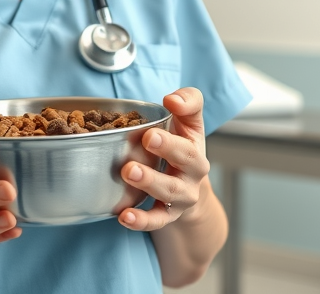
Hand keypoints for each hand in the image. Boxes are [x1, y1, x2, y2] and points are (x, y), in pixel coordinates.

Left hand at [118, 88, 209, 230]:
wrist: (188, 190)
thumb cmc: (179, 149)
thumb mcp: (185, 124)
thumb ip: (185, 102)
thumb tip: (172, 98)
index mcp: (195, 142)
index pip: (195, 124)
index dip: (184, 111)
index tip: (167, 103)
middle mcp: (194, 170)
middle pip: (187, 159)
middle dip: (167, 147)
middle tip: (146, 138)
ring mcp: (183, 194)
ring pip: (170, 190)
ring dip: (150, 181)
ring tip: (129, 171)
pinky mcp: (168, 215)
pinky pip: (157, 220)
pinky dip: (142, 220)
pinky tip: (124, 216)